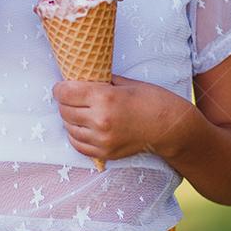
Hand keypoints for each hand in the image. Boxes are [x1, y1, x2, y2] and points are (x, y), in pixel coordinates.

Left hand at [52, 74, 185, 161]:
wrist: (170, 128)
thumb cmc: (152, 100)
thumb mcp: (125, 83)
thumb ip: (100, 81)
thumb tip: (81, 77)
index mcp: (104, 98)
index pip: (65, 93)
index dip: (60, 88)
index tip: (62, 86)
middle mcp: (100, 121)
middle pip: (64, 110)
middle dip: (64, 102)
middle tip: (70, 97)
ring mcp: (102, 140)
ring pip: (69, 128)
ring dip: (69, 118)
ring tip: (79, 111)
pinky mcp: (105, 153)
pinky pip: (78, 145)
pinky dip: (75, 134)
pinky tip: (83, 126)